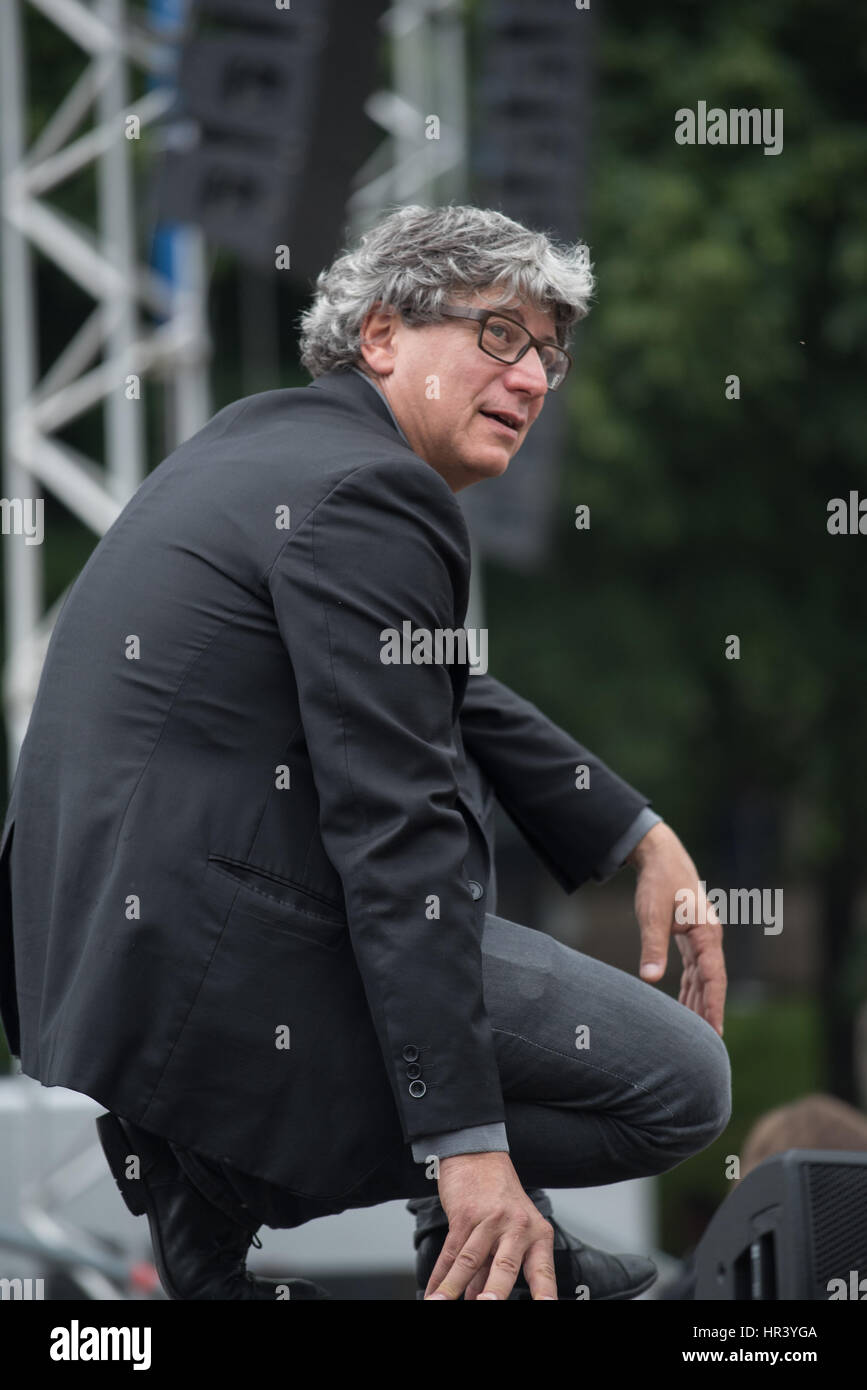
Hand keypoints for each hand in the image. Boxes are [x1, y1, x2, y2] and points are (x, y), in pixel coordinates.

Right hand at [424, 1151, 557, 1299]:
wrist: (479, 1155)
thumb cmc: (499, 1197)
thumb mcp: (510, 1230)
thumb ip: (496, 1265)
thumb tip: (477, 1297)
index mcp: (538, 1234)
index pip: (543, 1271)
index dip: (544, 1293)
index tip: (546, 1307)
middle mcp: (518, 1227)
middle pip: (505, 1267)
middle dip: (496, 1292)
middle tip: (489, 1305)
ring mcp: (491, 1220)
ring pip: (470, 1261)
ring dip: (453, 1288)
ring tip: (441, 1304)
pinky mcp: (465, 1214)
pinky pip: (451, 1250)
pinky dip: (440, 1274)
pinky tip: (434, 1291)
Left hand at [627, 822, 726, 1036]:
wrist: (660, 855)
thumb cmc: (658, 881)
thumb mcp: (652, 913)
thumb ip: (653, 946)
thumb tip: (651, 979)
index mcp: (707, 932)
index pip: (713, 977)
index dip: (714, 1005)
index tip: (715, 1031)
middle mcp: (709, 938)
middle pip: (712, 982)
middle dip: (709, 1012)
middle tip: (708, 1045)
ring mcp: (701, 938)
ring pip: (703, 978)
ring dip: (699, 1003)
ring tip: (697, 1035)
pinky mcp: (690, 937)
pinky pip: (694, 969)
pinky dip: (691, 989)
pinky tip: (685, 1007)